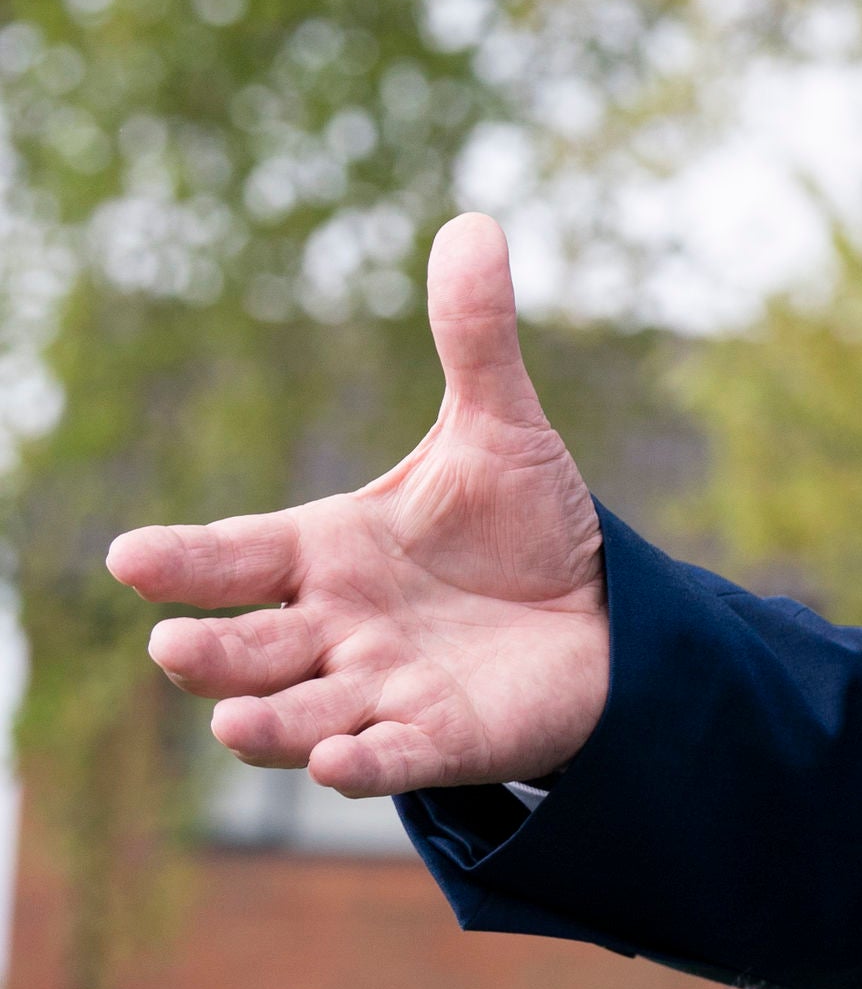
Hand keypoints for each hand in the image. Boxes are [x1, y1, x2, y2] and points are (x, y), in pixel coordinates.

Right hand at [107, 212, 609, 796]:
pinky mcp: (443, 737)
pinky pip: (392, 760)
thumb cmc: (524, 526)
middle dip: (209, 653)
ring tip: (235, 723)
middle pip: (246, 650)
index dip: (183, 562)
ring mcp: (381, 691)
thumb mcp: (500, 426)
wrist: (602, 611)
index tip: (131, 556)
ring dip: (268, 725)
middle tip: (174, 645)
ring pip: (301, 718)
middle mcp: (334, 629)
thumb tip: (475, 223)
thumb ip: (473, 338)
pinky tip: (343, 764)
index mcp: (325, 553)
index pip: (234, 557)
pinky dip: (365, 765)